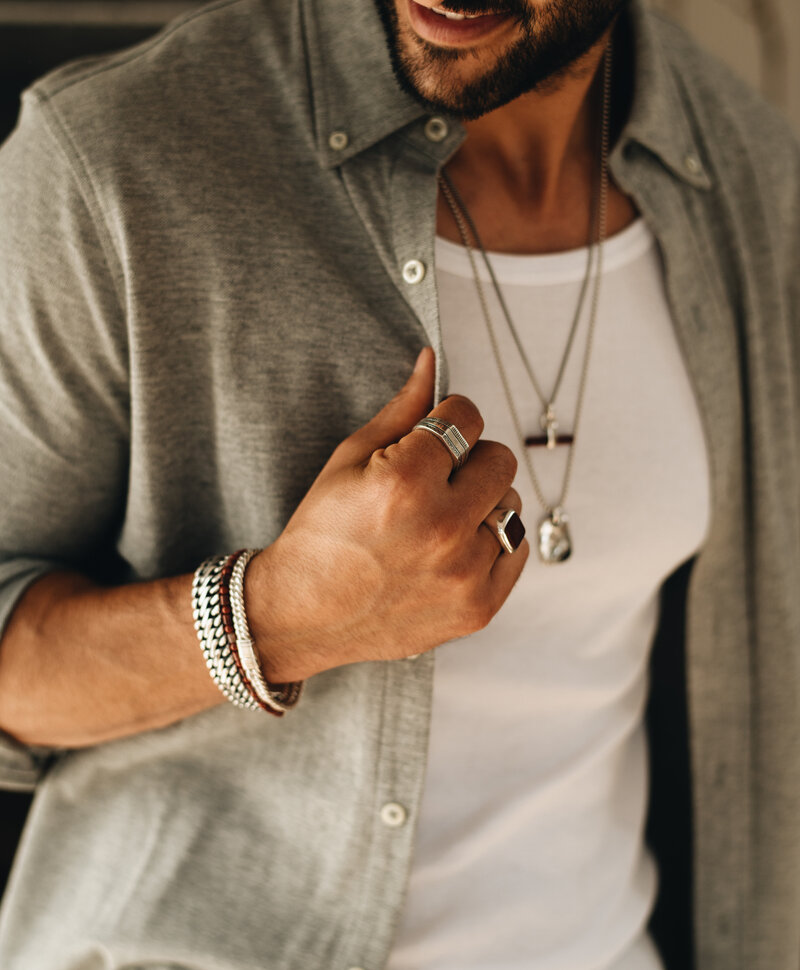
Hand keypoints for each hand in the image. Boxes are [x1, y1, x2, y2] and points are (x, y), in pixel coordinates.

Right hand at [246, 347, 528, 681]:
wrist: (303, 614)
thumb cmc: (322, 533)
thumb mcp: (349, 460)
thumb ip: (401, 409)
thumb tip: (432, 358)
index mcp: (405, 481)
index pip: (468, 416)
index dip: (448, 420)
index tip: (431, 438)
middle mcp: (442, 527)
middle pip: (500, 459)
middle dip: (470, 460)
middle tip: (435, 481)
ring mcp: (464, 572)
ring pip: (512, 504)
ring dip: (482, 503)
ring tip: (439, 520)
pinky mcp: (478, 607)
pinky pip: (518, 548)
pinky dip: (493, 542)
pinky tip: (454, 547)